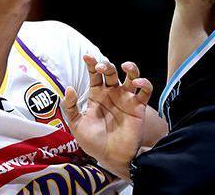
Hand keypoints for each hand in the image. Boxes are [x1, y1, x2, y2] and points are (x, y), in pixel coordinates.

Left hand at [63, 55, 152, 179]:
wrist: (111, 157)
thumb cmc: (94, 142)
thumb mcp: (77, 125)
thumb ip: (71, 107)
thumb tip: (69, 88)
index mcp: (97, 95)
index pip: (95, 75)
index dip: (91, 64)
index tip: (86, 57)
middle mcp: (112, 93)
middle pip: (112, 72)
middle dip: (107, 66)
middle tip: (101, 67)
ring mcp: (126, 98)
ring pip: (132, 76)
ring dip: (131, 68)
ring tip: (125, 66)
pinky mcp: (139, 106)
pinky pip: (145, 91)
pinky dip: (144, 83)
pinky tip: (137, 83)